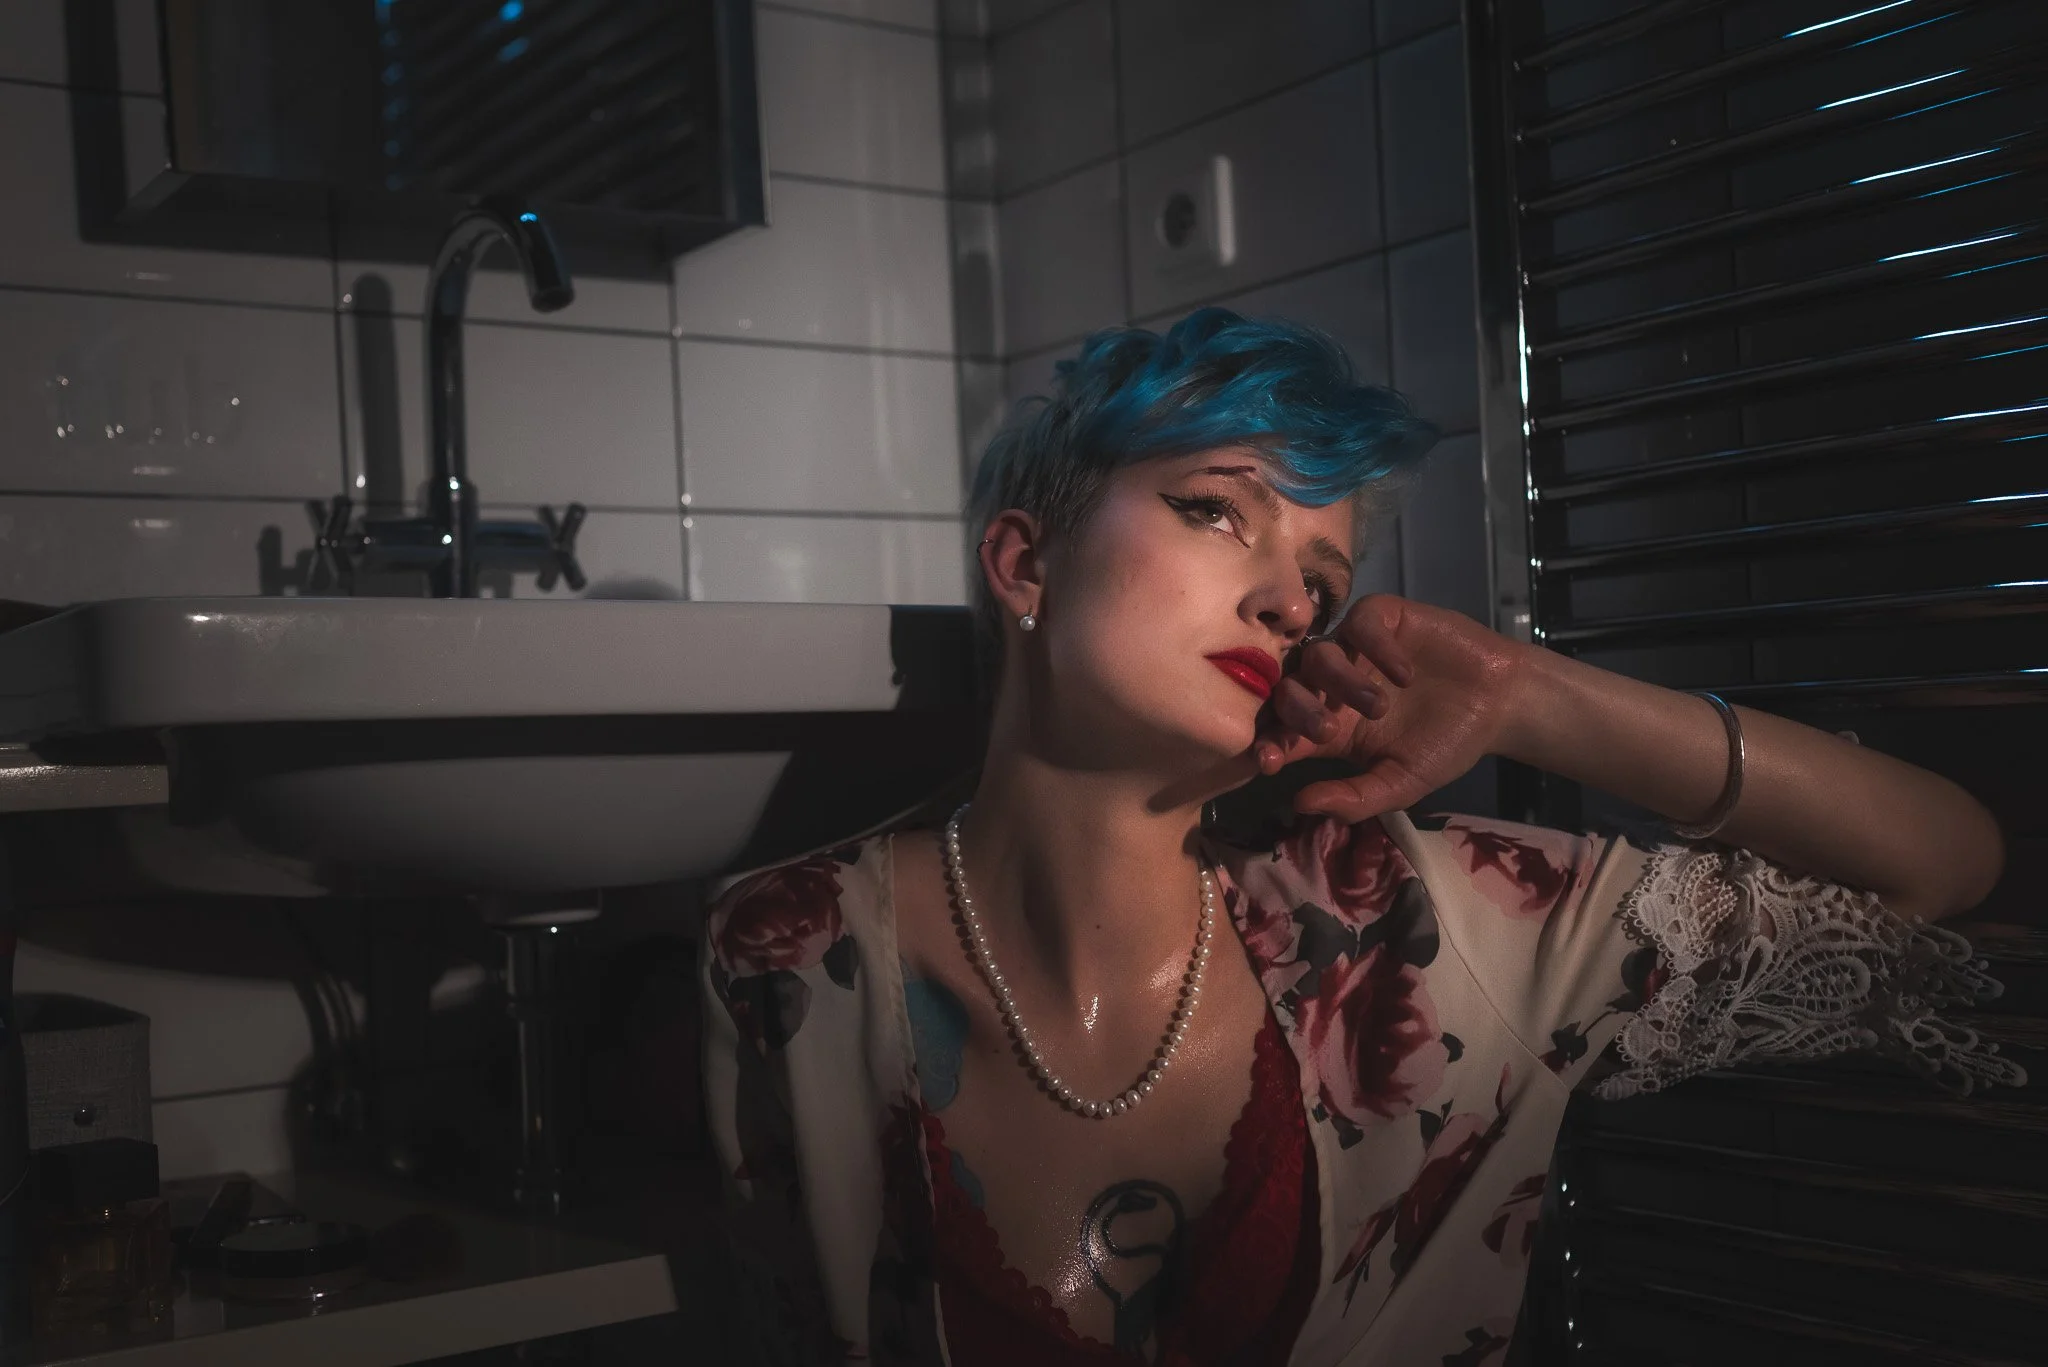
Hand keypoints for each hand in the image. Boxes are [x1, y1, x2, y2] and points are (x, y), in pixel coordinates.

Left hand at [1250, 594, 1530, 820]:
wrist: (1500, 705)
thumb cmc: (1447, 744)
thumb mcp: (1401, 782)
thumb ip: (1354, 797)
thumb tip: (1299, 804)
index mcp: (1329, 726)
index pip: (1281, 731)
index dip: (1268, 743)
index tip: (1269, 761)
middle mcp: (1331, 685)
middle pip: (1288, 688)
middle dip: (1298, 711)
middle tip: (1329, 729)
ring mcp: (1354, 649)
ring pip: (1318, 654)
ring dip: (1340, 682)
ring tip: (1379, 706)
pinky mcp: (1383, 619)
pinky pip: (1359, 622)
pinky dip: (1374, 647)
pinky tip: (1403, 673)